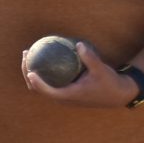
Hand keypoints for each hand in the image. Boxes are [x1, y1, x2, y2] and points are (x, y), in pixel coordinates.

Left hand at [23, 39, 138, 108]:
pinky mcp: (64, 91)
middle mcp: (62, 98)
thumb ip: (90, 58)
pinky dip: (41, 72)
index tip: (30, 71)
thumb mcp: (101, 70)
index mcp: (69, 96)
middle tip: (26, 55)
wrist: (117, 94)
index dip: (37, 83)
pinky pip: (48, 82)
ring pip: (40, 87)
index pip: (47, 92)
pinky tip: (41, 56)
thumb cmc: (109, 82)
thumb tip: (79, 44)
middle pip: (37, 89)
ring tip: (28, 54)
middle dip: (27, 73)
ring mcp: (62, 96)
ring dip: (30, 72)